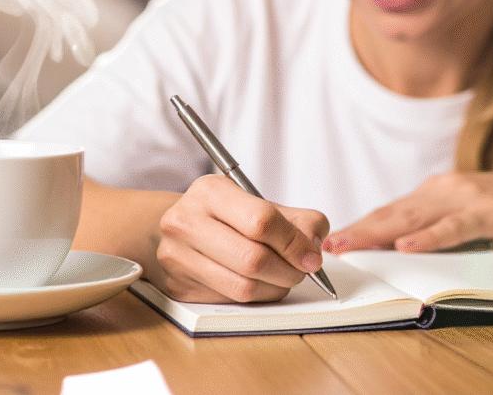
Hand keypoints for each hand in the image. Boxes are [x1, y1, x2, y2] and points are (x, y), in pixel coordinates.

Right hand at [153, 175, 329, 302]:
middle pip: (253, 259)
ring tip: (284, 277)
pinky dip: (257, 296)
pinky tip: (262, 284)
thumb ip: (295, 218)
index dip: (294, 243)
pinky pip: (231, 301)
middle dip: (289, 271)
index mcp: (210, 192)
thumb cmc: (223, 215)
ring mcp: (177, 257)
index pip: (262, 221)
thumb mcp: (256, 202)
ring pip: (243, 287)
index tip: (312, 256)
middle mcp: (187, 222)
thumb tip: (315, 246)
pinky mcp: (178, 287)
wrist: (179, 228)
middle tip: (302, 270)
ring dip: (276, 288)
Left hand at [322, 169, 492, 254]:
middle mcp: (444, 190)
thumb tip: (403, 247)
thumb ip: (439, 226)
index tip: (331, 241)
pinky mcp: (489, 211)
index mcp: (436, 192)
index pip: (389, 211)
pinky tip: (406, 246)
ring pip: (412, 218)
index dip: (359, 226)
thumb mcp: (469, 216)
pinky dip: (428, 237)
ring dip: (377, 232)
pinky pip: (453, 227)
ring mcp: (466, 198)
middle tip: (325, 245)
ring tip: (348, 244)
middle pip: (391, 213)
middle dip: (356, 230)